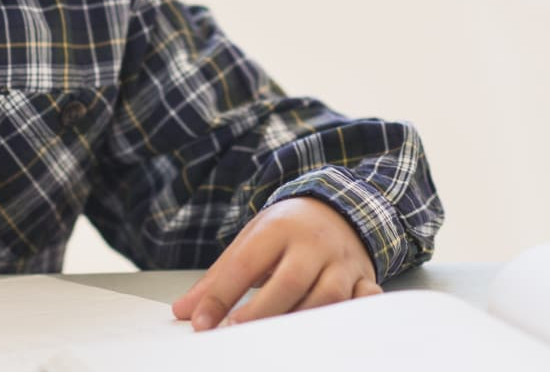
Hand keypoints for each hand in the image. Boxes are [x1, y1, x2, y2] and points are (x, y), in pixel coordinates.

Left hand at [171, 197, 381, 330]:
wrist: (337, 208)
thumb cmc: (286, 231)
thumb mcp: (250, 242)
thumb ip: (217, 279)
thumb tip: (184, 311)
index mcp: (279, 228)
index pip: (246, 264)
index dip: (222, 296)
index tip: (203, 324)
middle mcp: (313, 243)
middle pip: (290, 281)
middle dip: (262, 312)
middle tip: (236, 333)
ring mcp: (342, 261)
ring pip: (327, 296)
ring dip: (301, 320)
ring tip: (274, 342)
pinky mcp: (364, 277)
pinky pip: (366, 298)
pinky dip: (355, 314)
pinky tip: (334, 331)